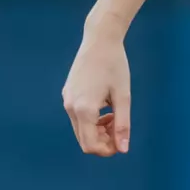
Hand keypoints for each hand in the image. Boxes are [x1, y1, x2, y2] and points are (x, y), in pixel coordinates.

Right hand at [62, 31, 131, 155]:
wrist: (100, 40)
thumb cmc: (115, 66)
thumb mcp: (123, 96)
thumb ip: (123, 124)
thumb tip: (123, 149)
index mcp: (84, 109)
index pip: (90, 145)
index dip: (107, 150)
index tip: (121, 142)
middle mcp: (70, 107)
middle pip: (84, 140)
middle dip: (103, 140)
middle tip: (120, 126)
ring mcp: (66, 100)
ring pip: (81, 129)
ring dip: (98, 130)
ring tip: (115, 115)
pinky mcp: (67, 93)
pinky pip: (77, 116)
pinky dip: (91, 119)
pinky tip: (105, 107)